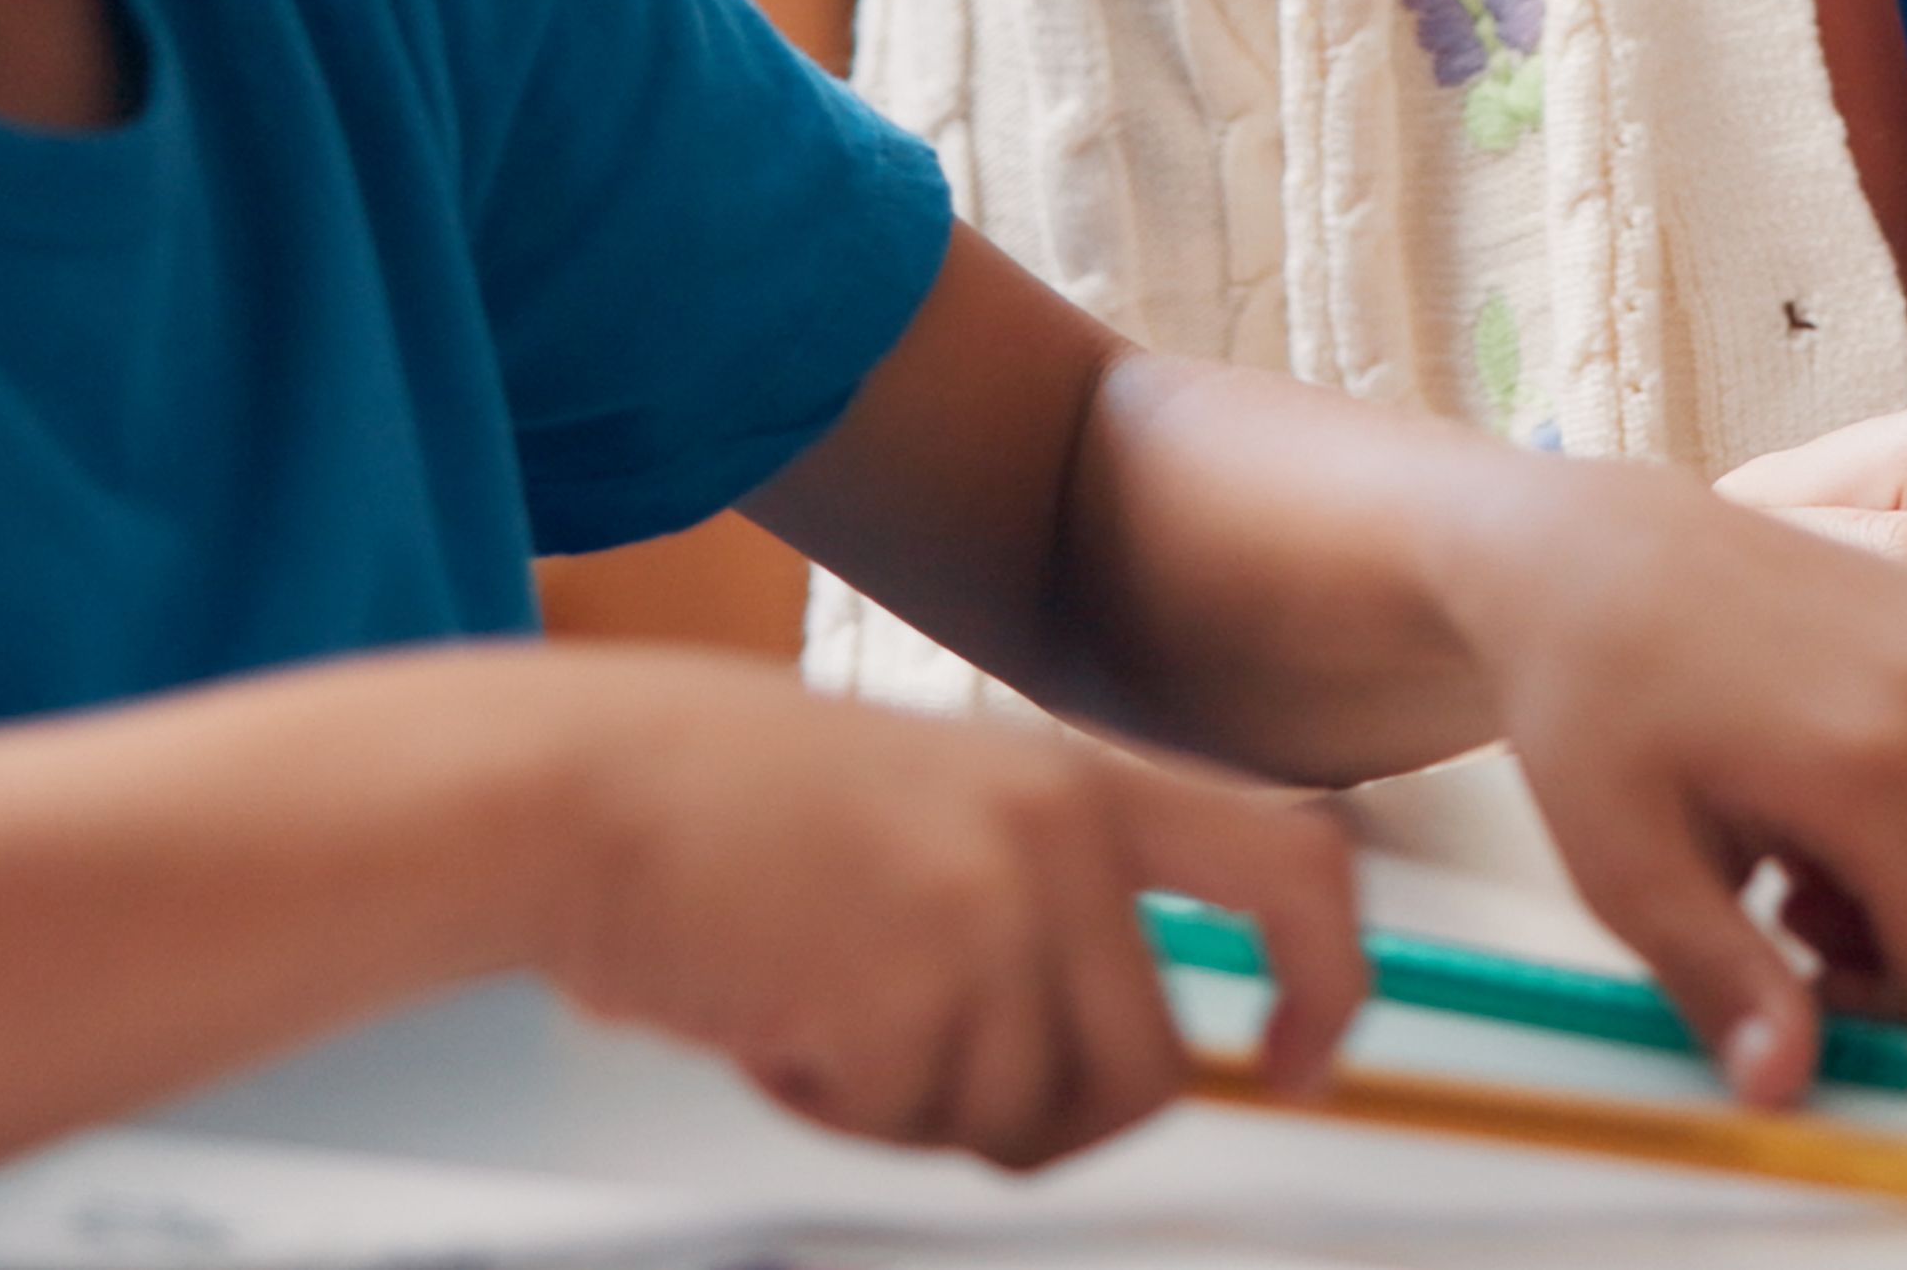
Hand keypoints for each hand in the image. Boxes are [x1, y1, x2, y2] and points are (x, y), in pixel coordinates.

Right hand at [522, 653, 1366, 1168]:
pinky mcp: (908, 988)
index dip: (1327, 978)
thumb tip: (1139, 1059)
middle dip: (1050, 1120)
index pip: (1293, 865)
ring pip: (1017, 1117)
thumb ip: (1046, 893)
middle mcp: (1058, 834)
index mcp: (1078, 779)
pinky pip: (910, 1127)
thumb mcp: (935, 803)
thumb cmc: (728, 810)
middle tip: (925, 1084)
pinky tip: (768, 1014)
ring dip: (913, 1104)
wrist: (578, 791)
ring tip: (814, 1002)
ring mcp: (988, 909)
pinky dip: (833, 1106)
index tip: (1301, 1061)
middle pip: (1148, 1071)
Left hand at [1425, 455, 1906, 1098]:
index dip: (1903, 1019)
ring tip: (1808, 851)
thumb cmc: (1594, 694)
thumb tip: (1783, 1086)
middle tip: (1798, 920)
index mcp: (1880, 764)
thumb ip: (1723, 986)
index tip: (1801, 981)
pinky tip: (1842, 796)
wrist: (1594, 552)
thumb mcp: (1624, 867)